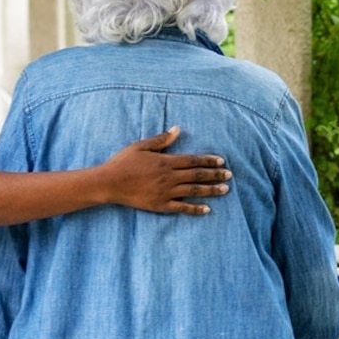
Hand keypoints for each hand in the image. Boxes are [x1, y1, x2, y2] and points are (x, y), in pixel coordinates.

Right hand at [92, 128, 231, 214]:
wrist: (109, 183)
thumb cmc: (123, 162)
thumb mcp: (141, 146)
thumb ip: (161, 140)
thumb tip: (177, 129)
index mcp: (166, 162)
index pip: (193, 161)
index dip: (208, 161)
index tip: (221, 161)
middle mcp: (169, 177)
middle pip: (197, 176)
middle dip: (215, 175)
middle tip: (229, 175)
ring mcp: (166, 192)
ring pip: (193, 191)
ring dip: (211, 190)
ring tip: (225, 190)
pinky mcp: (161, 205)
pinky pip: (182, 208)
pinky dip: (195, 209)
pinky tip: (207, 209)